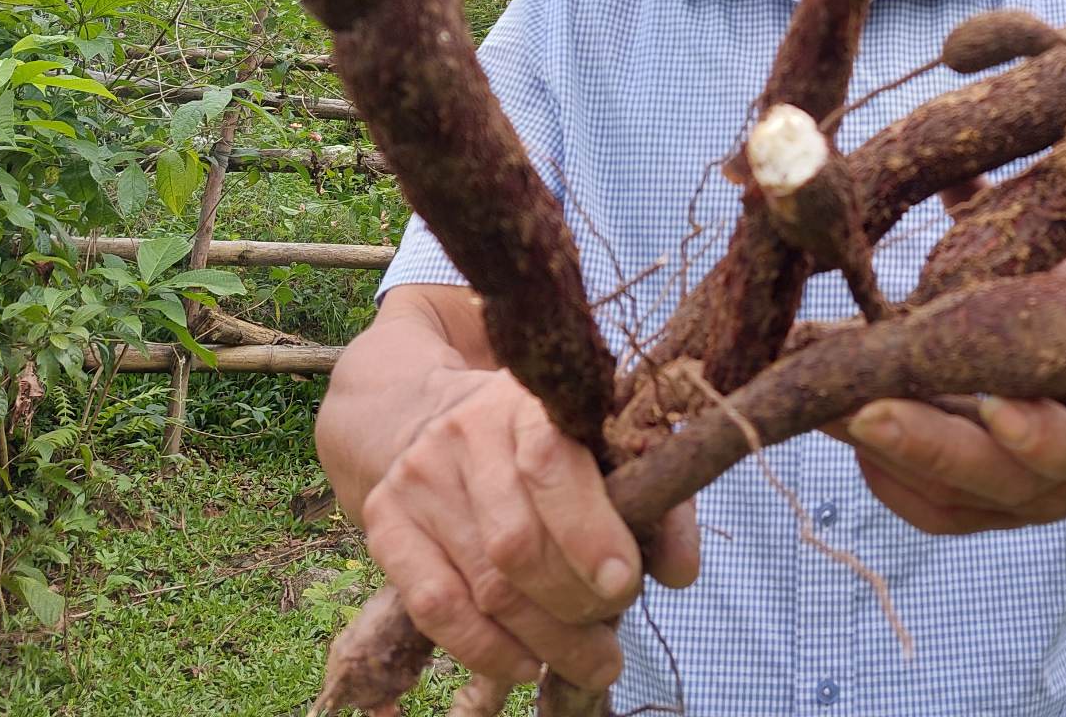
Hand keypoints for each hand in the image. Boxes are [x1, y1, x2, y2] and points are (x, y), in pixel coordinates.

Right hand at [361, 367, 699, 690]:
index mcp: (529, 401)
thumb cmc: (542, 442)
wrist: (429, 414)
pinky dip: (485, 648)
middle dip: (573, 604)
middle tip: (611, 642)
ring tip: (588, 663)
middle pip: (516, 542)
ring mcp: (417, 478)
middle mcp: (465, 431)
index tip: (624, 584)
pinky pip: (434, 605)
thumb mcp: (603, 446)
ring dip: (543, 638)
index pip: (552, 464)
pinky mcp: (383, 522)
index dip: (589, 532)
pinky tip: (526, 663)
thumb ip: (654, 502)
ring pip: (482, 582)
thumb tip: (681, 573)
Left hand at [832, 253, 1065, 533]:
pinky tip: (848, 429)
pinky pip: (933, 511)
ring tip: (823, 407)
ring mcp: (1026, 503)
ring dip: (888, 452)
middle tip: (865, 410)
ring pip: (954, 497)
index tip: (991, 401)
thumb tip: (955, 158)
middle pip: (1000, 476)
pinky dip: (888, 476)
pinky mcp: (987, 517)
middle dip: (930, 444)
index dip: (1035, 428)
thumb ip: (1012, 234)